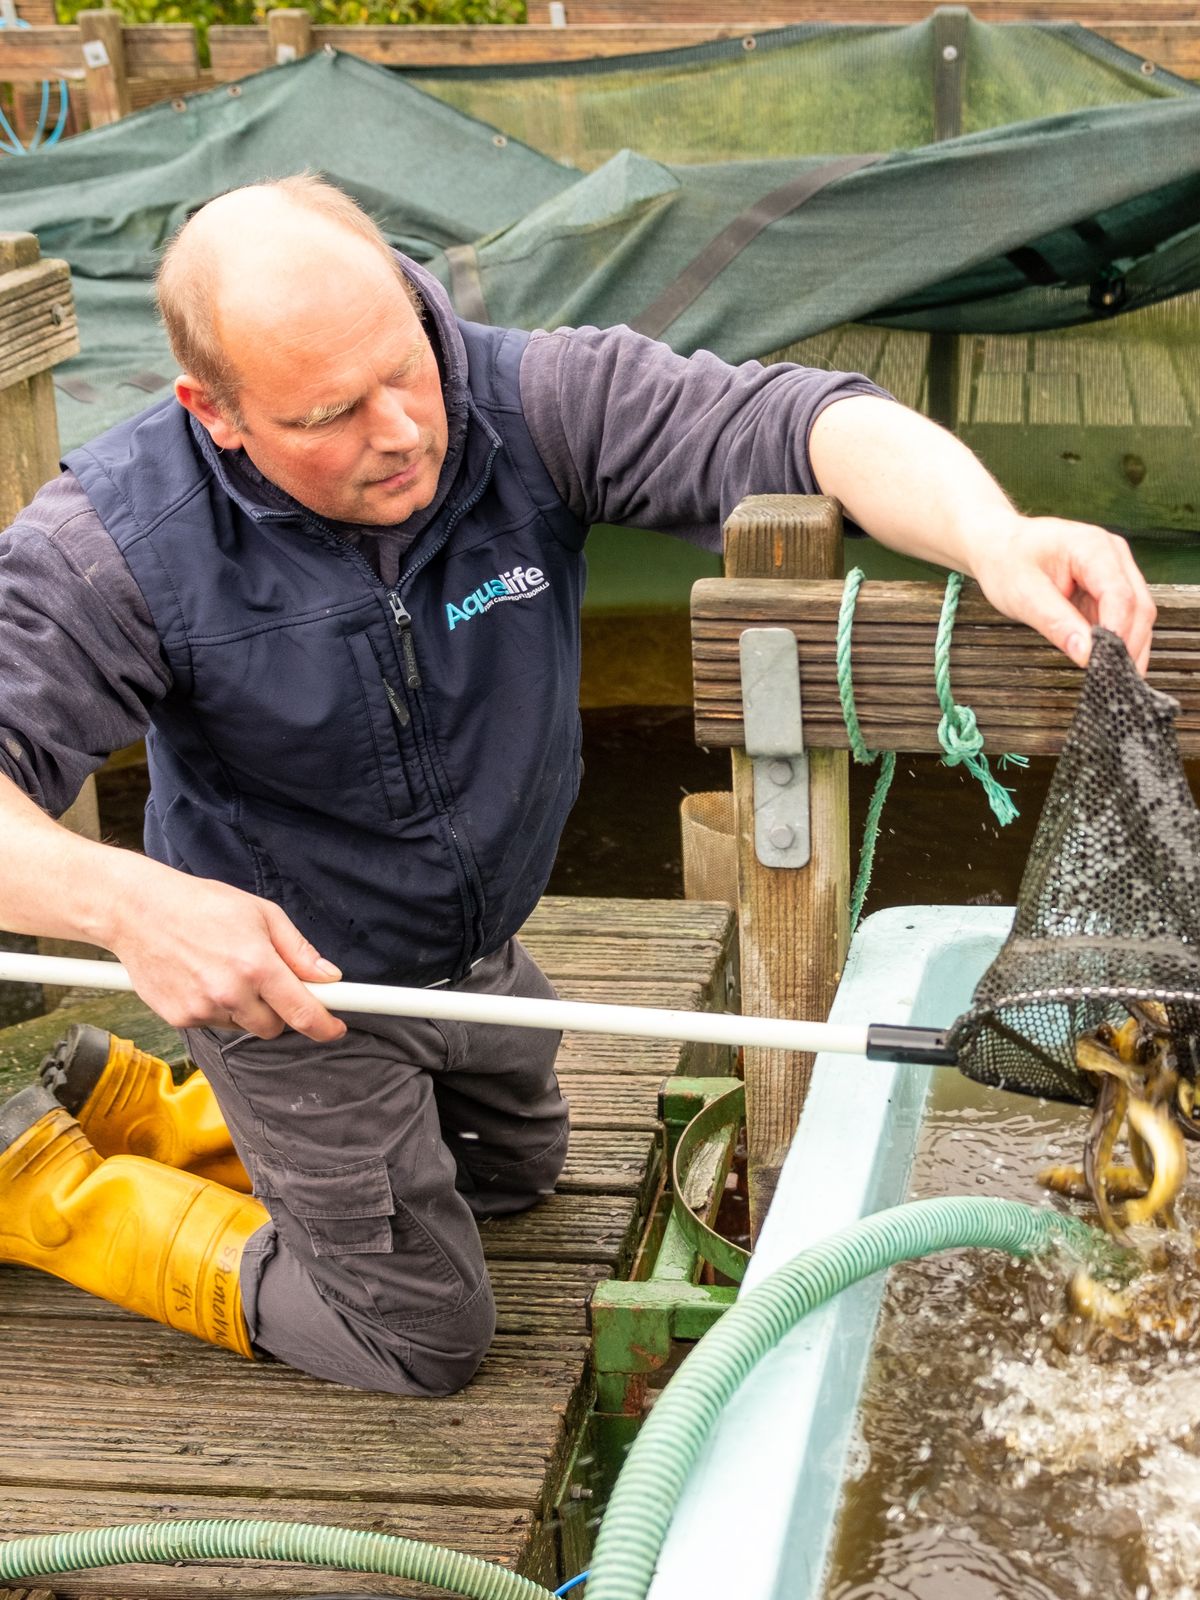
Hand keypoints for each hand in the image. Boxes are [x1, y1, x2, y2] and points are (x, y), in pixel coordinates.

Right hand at [97, 854, 346, 1041]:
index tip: (335, 1029)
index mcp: (257, 964)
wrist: (138, 910)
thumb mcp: (262, 914)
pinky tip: (200, 977)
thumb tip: (328, 977)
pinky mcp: (179, 1018)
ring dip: (244, 1007)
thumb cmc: (202, 905)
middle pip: (273, 1027)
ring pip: (242, 1025)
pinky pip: (213, 1023)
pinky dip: (215, 1007)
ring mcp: (202, 1008)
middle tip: (263, 979)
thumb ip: (298, 950)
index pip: (302, 1011)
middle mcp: (231, 992)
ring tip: (222, 969)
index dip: (324, 1026)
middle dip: (277, 1009)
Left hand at [965, 510, 1154, 673]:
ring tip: (1114, 678)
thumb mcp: (1024, 595)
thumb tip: (1086, 655)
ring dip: (1129, 647)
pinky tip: (1109, 664)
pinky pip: (1124, 618)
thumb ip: (1056, 623)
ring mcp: (1116, 570)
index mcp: (1092, 546)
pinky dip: (1119, 642)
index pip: (1119, 593)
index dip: (1118, 631)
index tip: (1106, 663)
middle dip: (1129, 645)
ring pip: (1138, 615)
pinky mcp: (1110, 588)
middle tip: (1114, 680)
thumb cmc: (1008, 563)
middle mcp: (1113, 555)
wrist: (999, 547)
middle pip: (1138, 605)